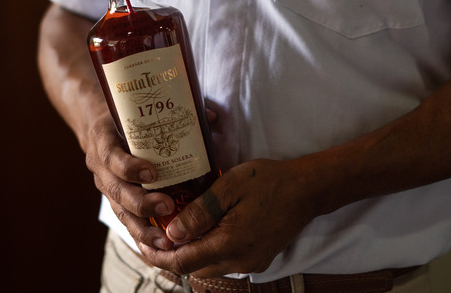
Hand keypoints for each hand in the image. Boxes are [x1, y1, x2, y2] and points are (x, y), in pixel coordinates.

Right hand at [84, 115, 175, 249]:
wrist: (100, 126)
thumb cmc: (127, 116)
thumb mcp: (140, 109)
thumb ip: (176, 110)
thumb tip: (210, 117)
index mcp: (104, 140)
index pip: (111, 156)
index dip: (129, 167)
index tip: (151, 172)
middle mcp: (101, 167)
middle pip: (116, 191)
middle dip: (141, 203)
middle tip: (167, 206)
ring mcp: (106, 187)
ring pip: (120, 212)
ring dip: (142, 228)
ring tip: (165, 240)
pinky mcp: (115, 202)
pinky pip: (126, 222)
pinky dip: (142, 236)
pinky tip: (160, 249)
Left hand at [137, 158, 316, 277]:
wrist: (308, 189)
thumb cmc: (270, 181)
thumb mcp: (230, 186)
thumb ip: (200, 211)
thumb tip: (172, 235)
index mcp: (231, 244)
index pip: (182, 262)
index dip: (157, 255)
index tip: (141, 242)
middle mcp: (240, 261)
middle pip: (192, 268)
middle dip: (168, 255)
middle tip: (151, 235)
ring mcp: (251, 263)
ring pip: (207, 266)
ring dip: (187, 254)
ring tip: (172, 232)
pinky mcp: (258, 259)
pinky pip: (223, 261)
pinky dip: (206, 250)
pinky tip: (200, 231)